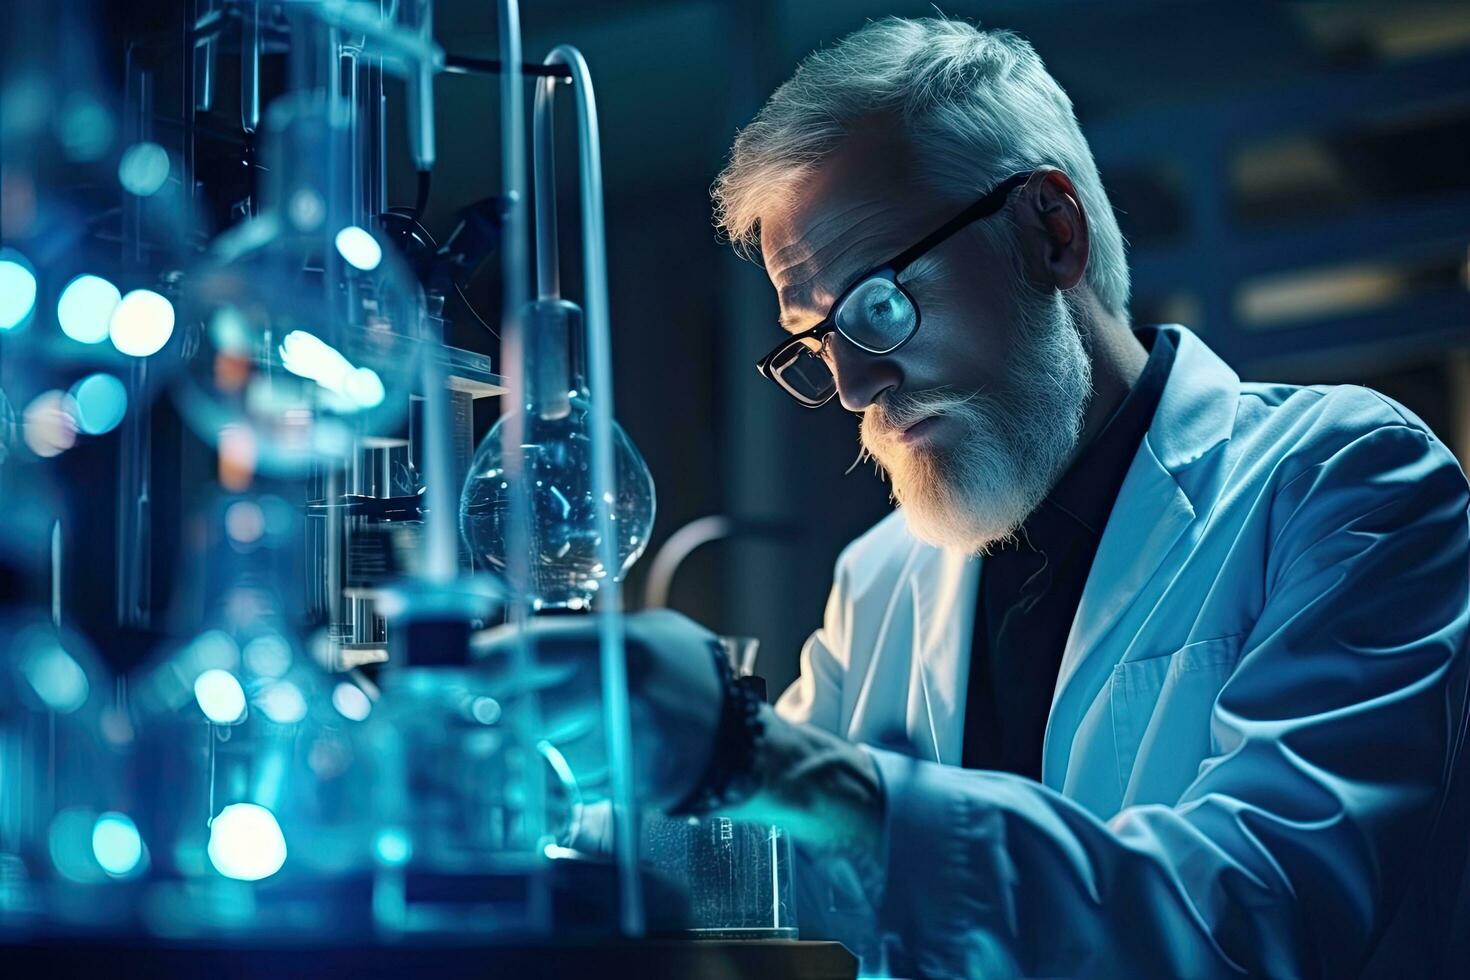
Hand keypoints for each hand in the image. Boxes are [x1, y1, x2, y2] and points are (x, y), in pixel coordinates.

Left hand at [471, 610, 723, 809]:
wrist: (749, 741)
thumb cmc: (686, 675)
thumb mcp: (643, 637)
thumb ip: (582, 644)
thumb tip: (505, 651)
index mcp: (620, 648)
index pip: (535, 649)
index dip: (485, 661)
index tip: (449, 671)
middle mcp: (623, 695)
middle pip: (529, 712)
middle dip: (489, 723)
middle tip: (455, 725)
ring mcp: (630, 746)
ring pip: (546, 757)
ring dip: (521, 762)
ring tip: (506, 757)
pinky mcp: (632, 789)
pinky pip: (574, 789)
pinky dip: (557, 788)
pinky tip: (556, 779)